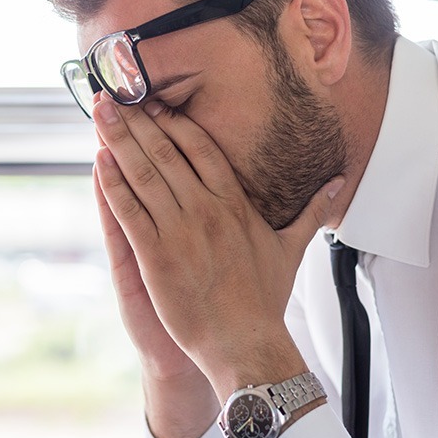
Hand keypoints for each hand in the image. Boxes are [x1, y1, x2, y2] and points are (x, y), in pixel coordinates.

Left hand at [93, 96, 343, 395]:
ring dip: (118, 140)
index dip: (175, 123)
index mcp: (235, 203)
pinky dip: (113, 184)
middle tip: (115, 93)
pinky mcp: (156, 256)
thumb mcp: (292, 247)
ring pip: (143, 173)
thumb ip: (311, 210)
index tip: (154, 104)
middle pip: (166, 152)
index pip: (201, 148)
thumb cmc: (265, 299)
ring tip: (100, 113)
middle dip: (137, 120)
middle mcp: (207, 209)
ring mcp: (180, 231)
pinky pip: (129, 211)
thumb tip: (339, 183)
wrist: (246, 344)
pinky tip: (98, 162)